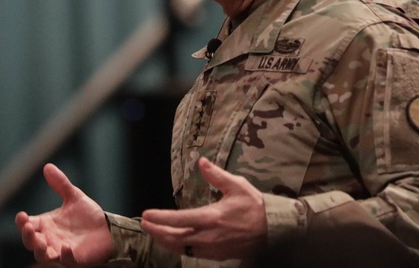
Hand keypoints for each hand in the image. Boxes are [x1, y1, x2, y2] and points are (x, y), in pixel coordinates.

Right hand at [15, 163, 113, 265]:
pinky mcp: (75, 258)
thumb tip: (47, 166)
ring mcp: (61, 250)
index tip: (21, 215)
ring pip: (43, 255)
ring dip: (40, 250)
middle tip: (28, 227)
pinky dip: (65, 255)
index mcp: (46, 224)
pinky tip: (66, 247)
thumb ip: (60, 183)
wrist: (107, 229)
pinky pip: (67, 260)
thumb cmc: (87, 216)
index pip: (28, 224)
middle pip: (31, 242)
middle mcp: (50, 239)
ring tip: (41, 242)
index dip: (22, 222)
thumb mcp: (74, 196)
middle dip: (27, 236)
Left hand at [139, 157, 266, 260]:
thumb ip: (216, 175)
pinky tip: (175, 240)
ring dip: (166, 240)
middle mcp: (209, 236)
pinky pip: (192, 253)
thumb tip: (201, 161)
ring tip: (155, 232)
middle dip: (157, 231)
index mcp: (212, 218)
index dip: (160, 218)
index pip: (179, 219)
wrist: (273, 231)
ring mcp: (212, 248)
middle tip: (145, 224)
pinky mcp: (217, 255)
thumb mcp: (237, 185)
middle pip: (175, 238)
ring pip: (181, 248)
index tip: (146, 215)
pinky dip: (179, 247)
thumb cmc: (255, 206)